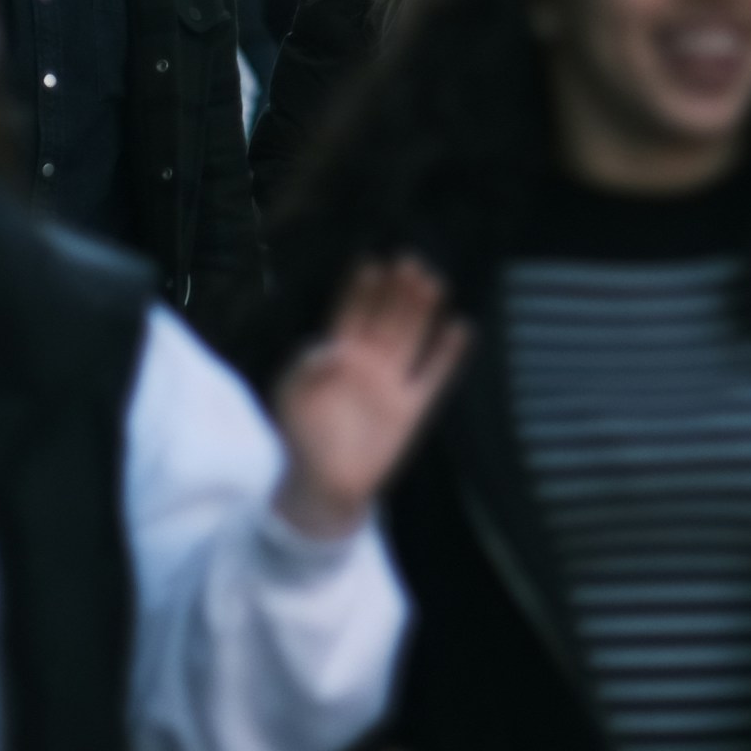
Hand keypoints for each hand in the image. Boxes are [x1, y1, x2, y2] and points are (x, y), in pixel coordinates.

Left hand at [272, 256, 471, 540]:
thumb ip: (303, 369)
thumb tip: (331, 349)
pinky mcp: (411, 410)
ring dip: (421, 312)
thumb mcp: (291, 398)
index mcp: (337, 356)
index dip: (359, 291)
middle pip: (386, 319)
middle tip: (409, 263)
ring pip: (410, 339)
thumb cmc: (301, 438)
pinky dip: (448, 354)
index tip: (371, 264)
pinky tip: (460, 328)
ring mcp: (391, 385)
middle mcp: (368, 364)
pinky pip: (435, 376)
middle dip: (396, 292)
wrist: (322, 486)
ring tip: (432, 283)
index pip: (350, 315)